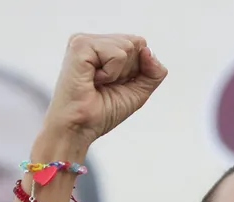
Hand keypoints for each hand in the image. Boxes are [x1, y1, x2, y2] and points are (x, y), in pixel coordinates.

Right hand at [43, 33, 167, 146]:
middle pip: (137, 43)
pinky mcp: (80, 45)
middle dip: (128, 71)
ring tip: (97, 83)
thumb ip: (154, 72)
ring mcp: (85, 40)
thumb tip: (148, 49)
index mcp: (104, 47)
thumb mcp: (138, 91)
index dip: (137, 70)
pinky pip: (117, 54)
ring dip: (118, 74)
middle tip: (104, 85)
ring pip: (128, 46)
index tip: (114, 84)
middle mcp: (94, 40)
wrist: (78, 128)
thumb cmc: (102, 112)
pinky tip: (92, 80)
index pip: (140, 45)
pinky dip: (110, 74)